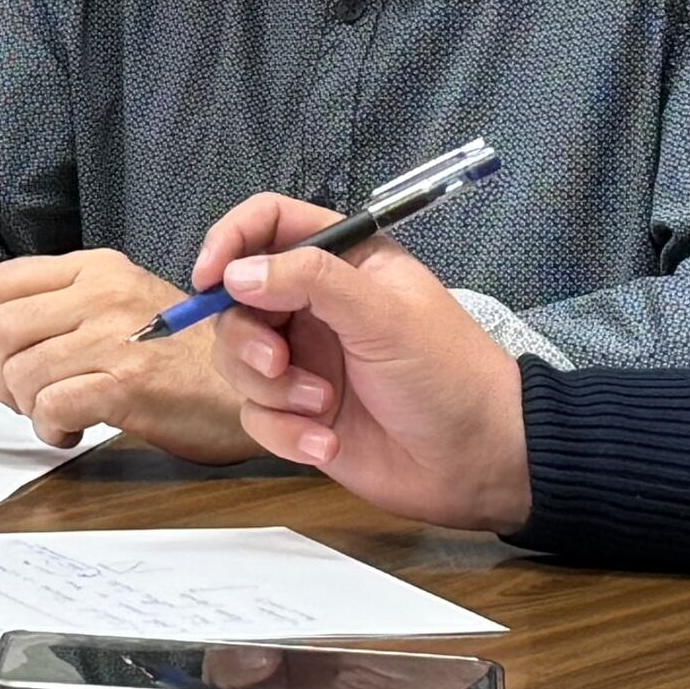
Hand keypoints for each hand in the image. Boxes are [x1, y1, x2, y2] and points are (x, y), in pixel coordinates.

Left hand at [0, 249, 241, 459]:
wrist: (254, 387)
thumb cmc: (180, 356)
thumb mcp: (115, 310)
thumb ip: (51, 308)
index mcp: (97, 268)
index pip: (4, 280)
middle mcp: (105, 292)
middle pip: (3, 327)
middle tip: (13, 398)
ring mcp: (118, 336)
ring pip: (22, 371)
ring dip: (22, 407)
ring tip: (51, 415)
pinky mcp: (130, 383)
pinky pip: (52, 406)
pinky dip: (48, 428)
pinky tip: (71, 432)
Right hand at [197, 194, 531, 529]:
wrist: (479, 463)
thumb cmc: (448, 374)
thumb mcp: (384, 315)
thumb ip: (311, 281)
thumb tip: (235, 274)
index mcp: (343, 264)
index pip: (268, 224)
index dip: (230, 241)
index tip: (210, 277)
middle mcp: (315, 308)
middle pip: (235, 300)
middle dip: (246, 336)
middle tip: (277, 361)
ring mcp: (305, 362)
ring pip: (236, 361)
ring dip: (272, 389)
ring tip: (322, 408)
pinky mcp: (300, 416)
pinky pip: (256, 417)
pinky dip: (284, 433)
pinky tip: (325, 446)